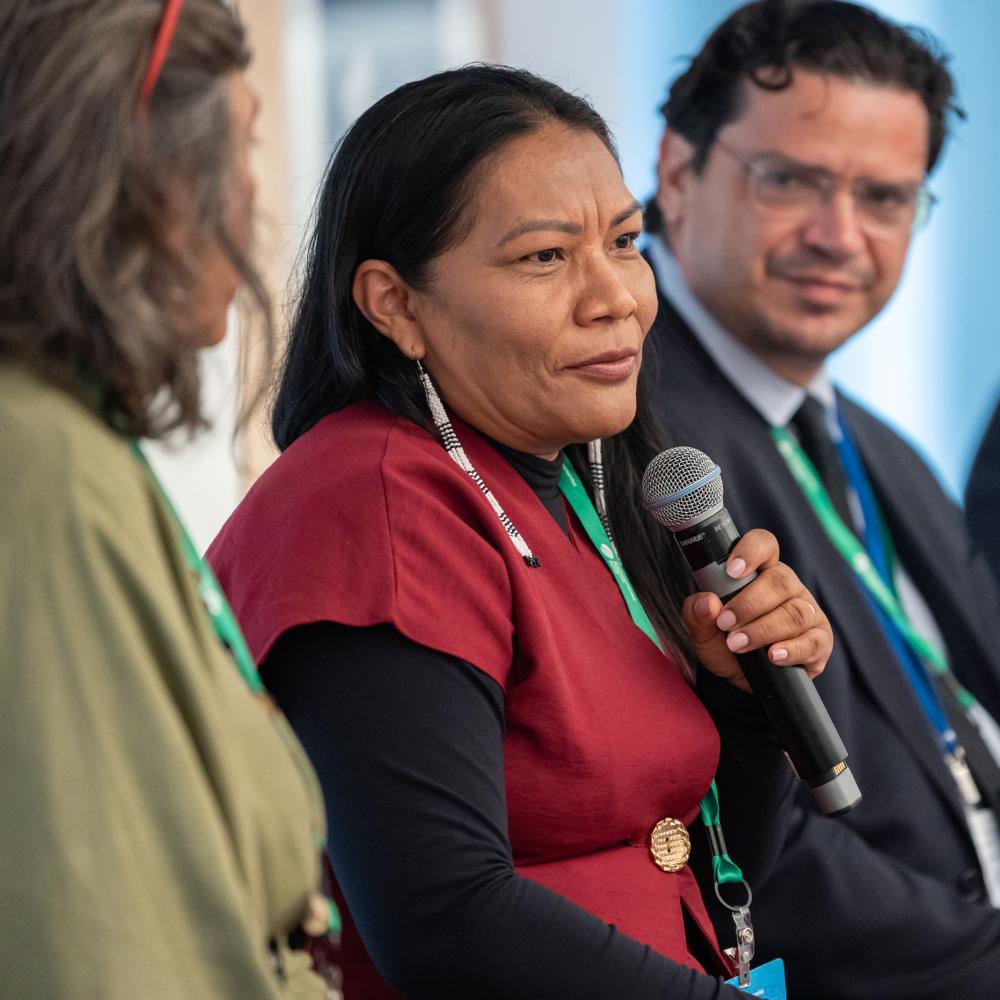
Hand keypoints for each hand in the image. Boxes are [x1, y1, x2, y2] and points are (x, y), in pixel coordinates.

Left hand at [680, 529, 831, 692]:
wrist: (743, 681)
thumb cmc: (726, 644)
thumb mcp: (703, 631)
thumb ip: (698, 614)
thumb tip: (706, 603)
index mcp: (761, 573)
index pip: (764, 546)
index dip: (750, 551)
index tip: (732, 570)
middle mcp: (789, 588)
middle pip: (779, 581)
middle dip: (749, 603)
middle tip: (725, 623)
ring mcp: (809, 614)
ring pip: (795, 612)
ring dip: (763, 629)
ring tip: (737, 644)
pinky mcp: (819, 642)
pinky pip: (812, 641)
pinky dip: (791, 649)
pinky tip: (773, 656)